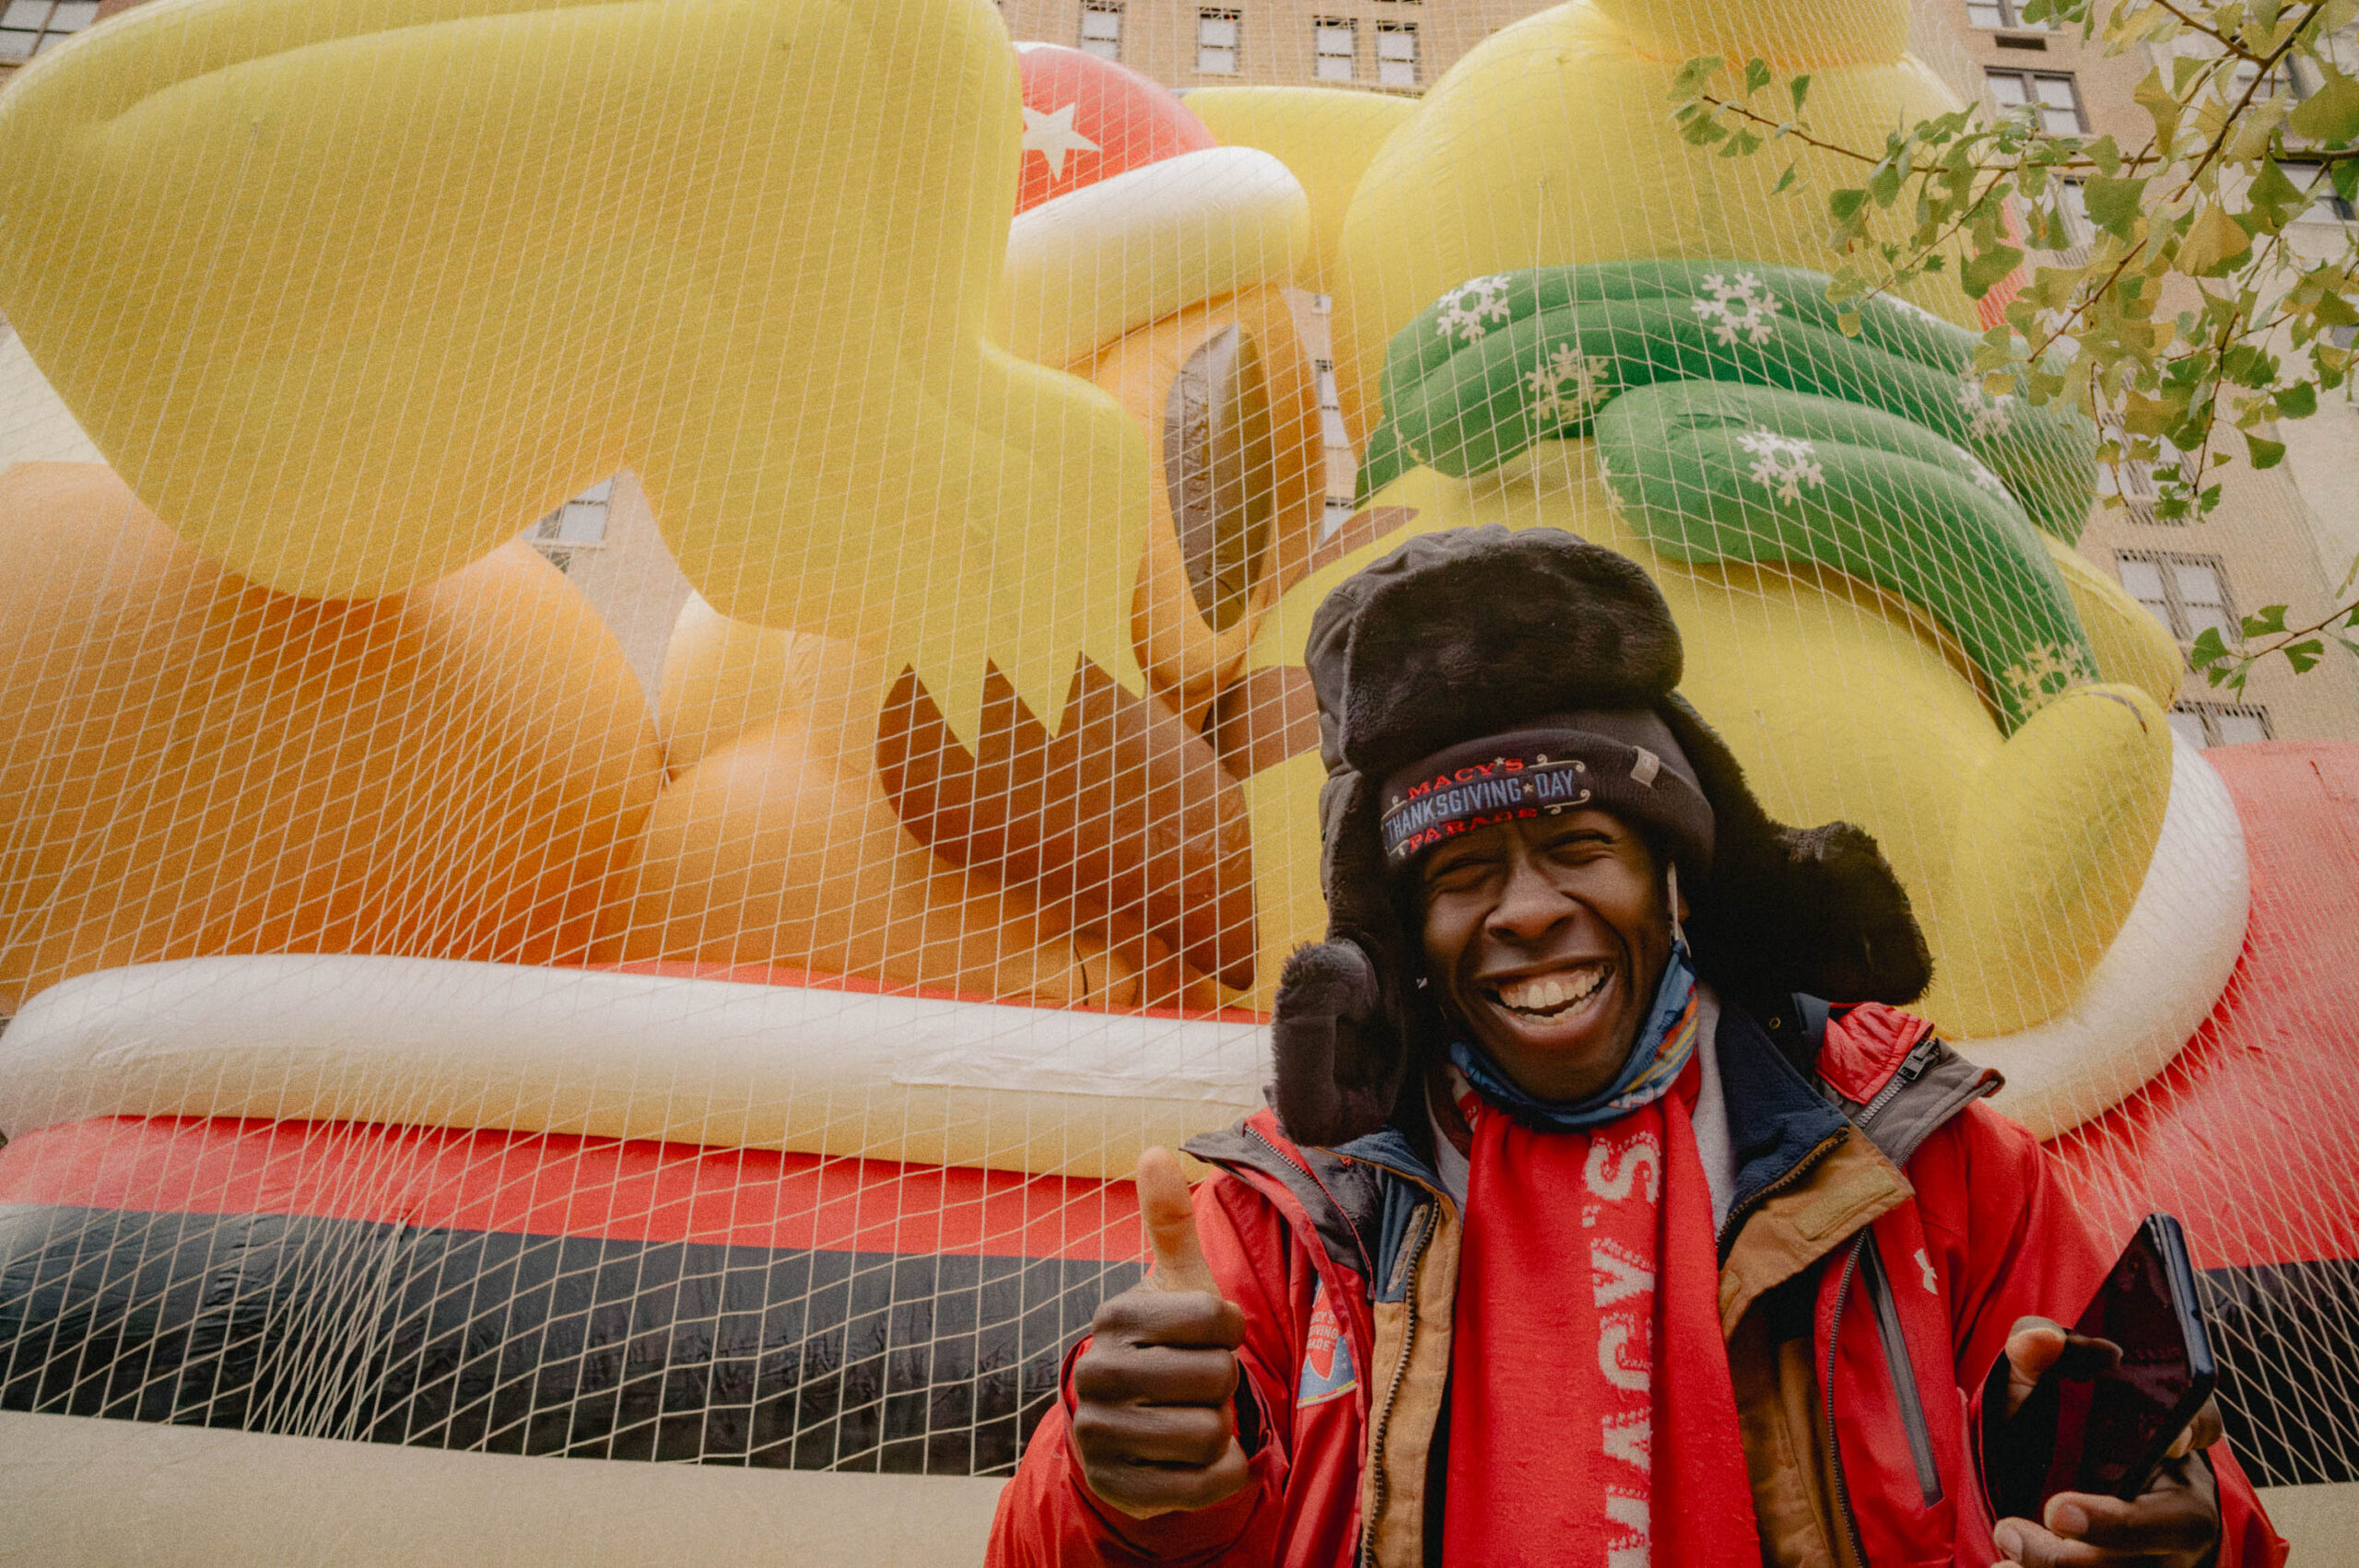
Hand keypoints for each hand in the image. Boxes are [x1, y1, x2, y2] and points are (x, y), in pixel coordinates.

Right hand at [1071, 1147, 1251, 1519]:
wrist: (1128, 1426)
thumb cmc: (1167, 1346)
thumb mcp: (1176, 1286)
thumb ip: (1169, 1223)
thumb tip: (1154, 1148)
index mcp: (1116, 1315)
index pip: (1217, 1319)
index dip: (1232, 1330)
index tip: (1214, 1335)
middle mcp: (1097, 1372)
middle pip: (1215, 1378)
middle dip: (1223, 1384)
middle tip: (1197, 1383)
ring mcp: (1100, 1433)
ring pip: (1210, 1432)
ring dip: (1220, 1430)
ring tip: (1193, 1418)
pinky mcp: (1118, 1486)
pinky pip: (1205, 1484)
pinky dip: (1222, 1474)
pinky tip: (1199, 1460)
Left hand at [1992, 1316, 2224, 1567]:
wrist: (2051, 1494)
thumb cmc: (2057, 1432)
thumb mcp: (2041, 1387)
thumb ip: (2036, 1353)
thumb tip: (2040, 1339)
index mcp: (2168, 1439)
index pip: (2201, 1423)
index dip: (2196, 1428)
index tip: (2176, 1436)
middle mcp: (2179, 1504)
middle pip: (2171, 1524)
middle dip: (2115, 1524)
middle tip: (2055, 1510)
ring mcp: (2164, 1558)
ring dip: (2065, 1563)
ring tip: (2009, 1538)